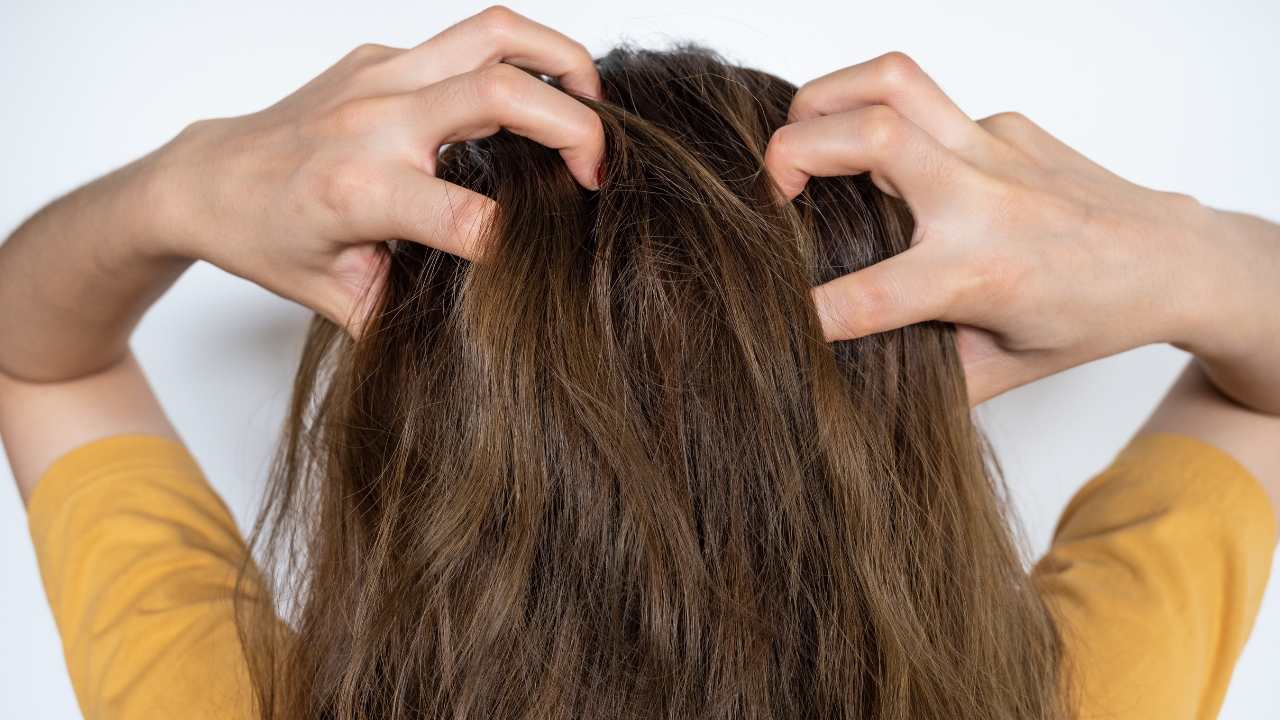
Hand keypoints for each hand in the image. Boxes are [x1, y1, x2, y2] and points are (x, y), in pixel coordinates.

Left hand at [147, 6, 604, 334]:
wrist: (205, 180)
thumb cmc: (265, 238)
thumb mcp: (339, 299)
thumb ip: (412, 312)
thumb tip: (481, 329)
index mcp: (358, 192)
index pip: (471, 214)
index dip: (525, 242)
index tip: (552, 258)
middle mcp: (371, 122)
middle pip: (502, 92)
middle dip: (577, 128)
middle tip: (598, 172)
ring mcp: (377, 76)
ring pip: (495, 34)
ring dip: (561, 61)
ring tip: (590, 107)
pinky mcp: (380, 56)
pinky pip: (469, 37)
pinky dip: (518, 63)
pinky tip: (529, 105)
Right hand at [763, 52, 1266, 405]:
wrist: (1171, 258)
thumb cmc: (1094, 315)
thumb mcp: (1005, 369)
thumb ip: (926, 372)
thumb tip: (857, 374)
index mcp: (982, 274)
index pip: (870, 292)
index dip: (809, 312)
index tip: (782, 318)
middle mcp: (984, 201)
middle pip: (868, 137)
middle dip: (790, 153)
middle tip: (773, 192)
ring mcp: (995, 149)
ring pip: (892, 82)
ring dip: (824, 99)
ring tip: (801, 140)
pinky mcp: (1003, 123)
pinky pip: (924, 106)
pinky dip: (883, 126)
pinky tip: (892, 171)